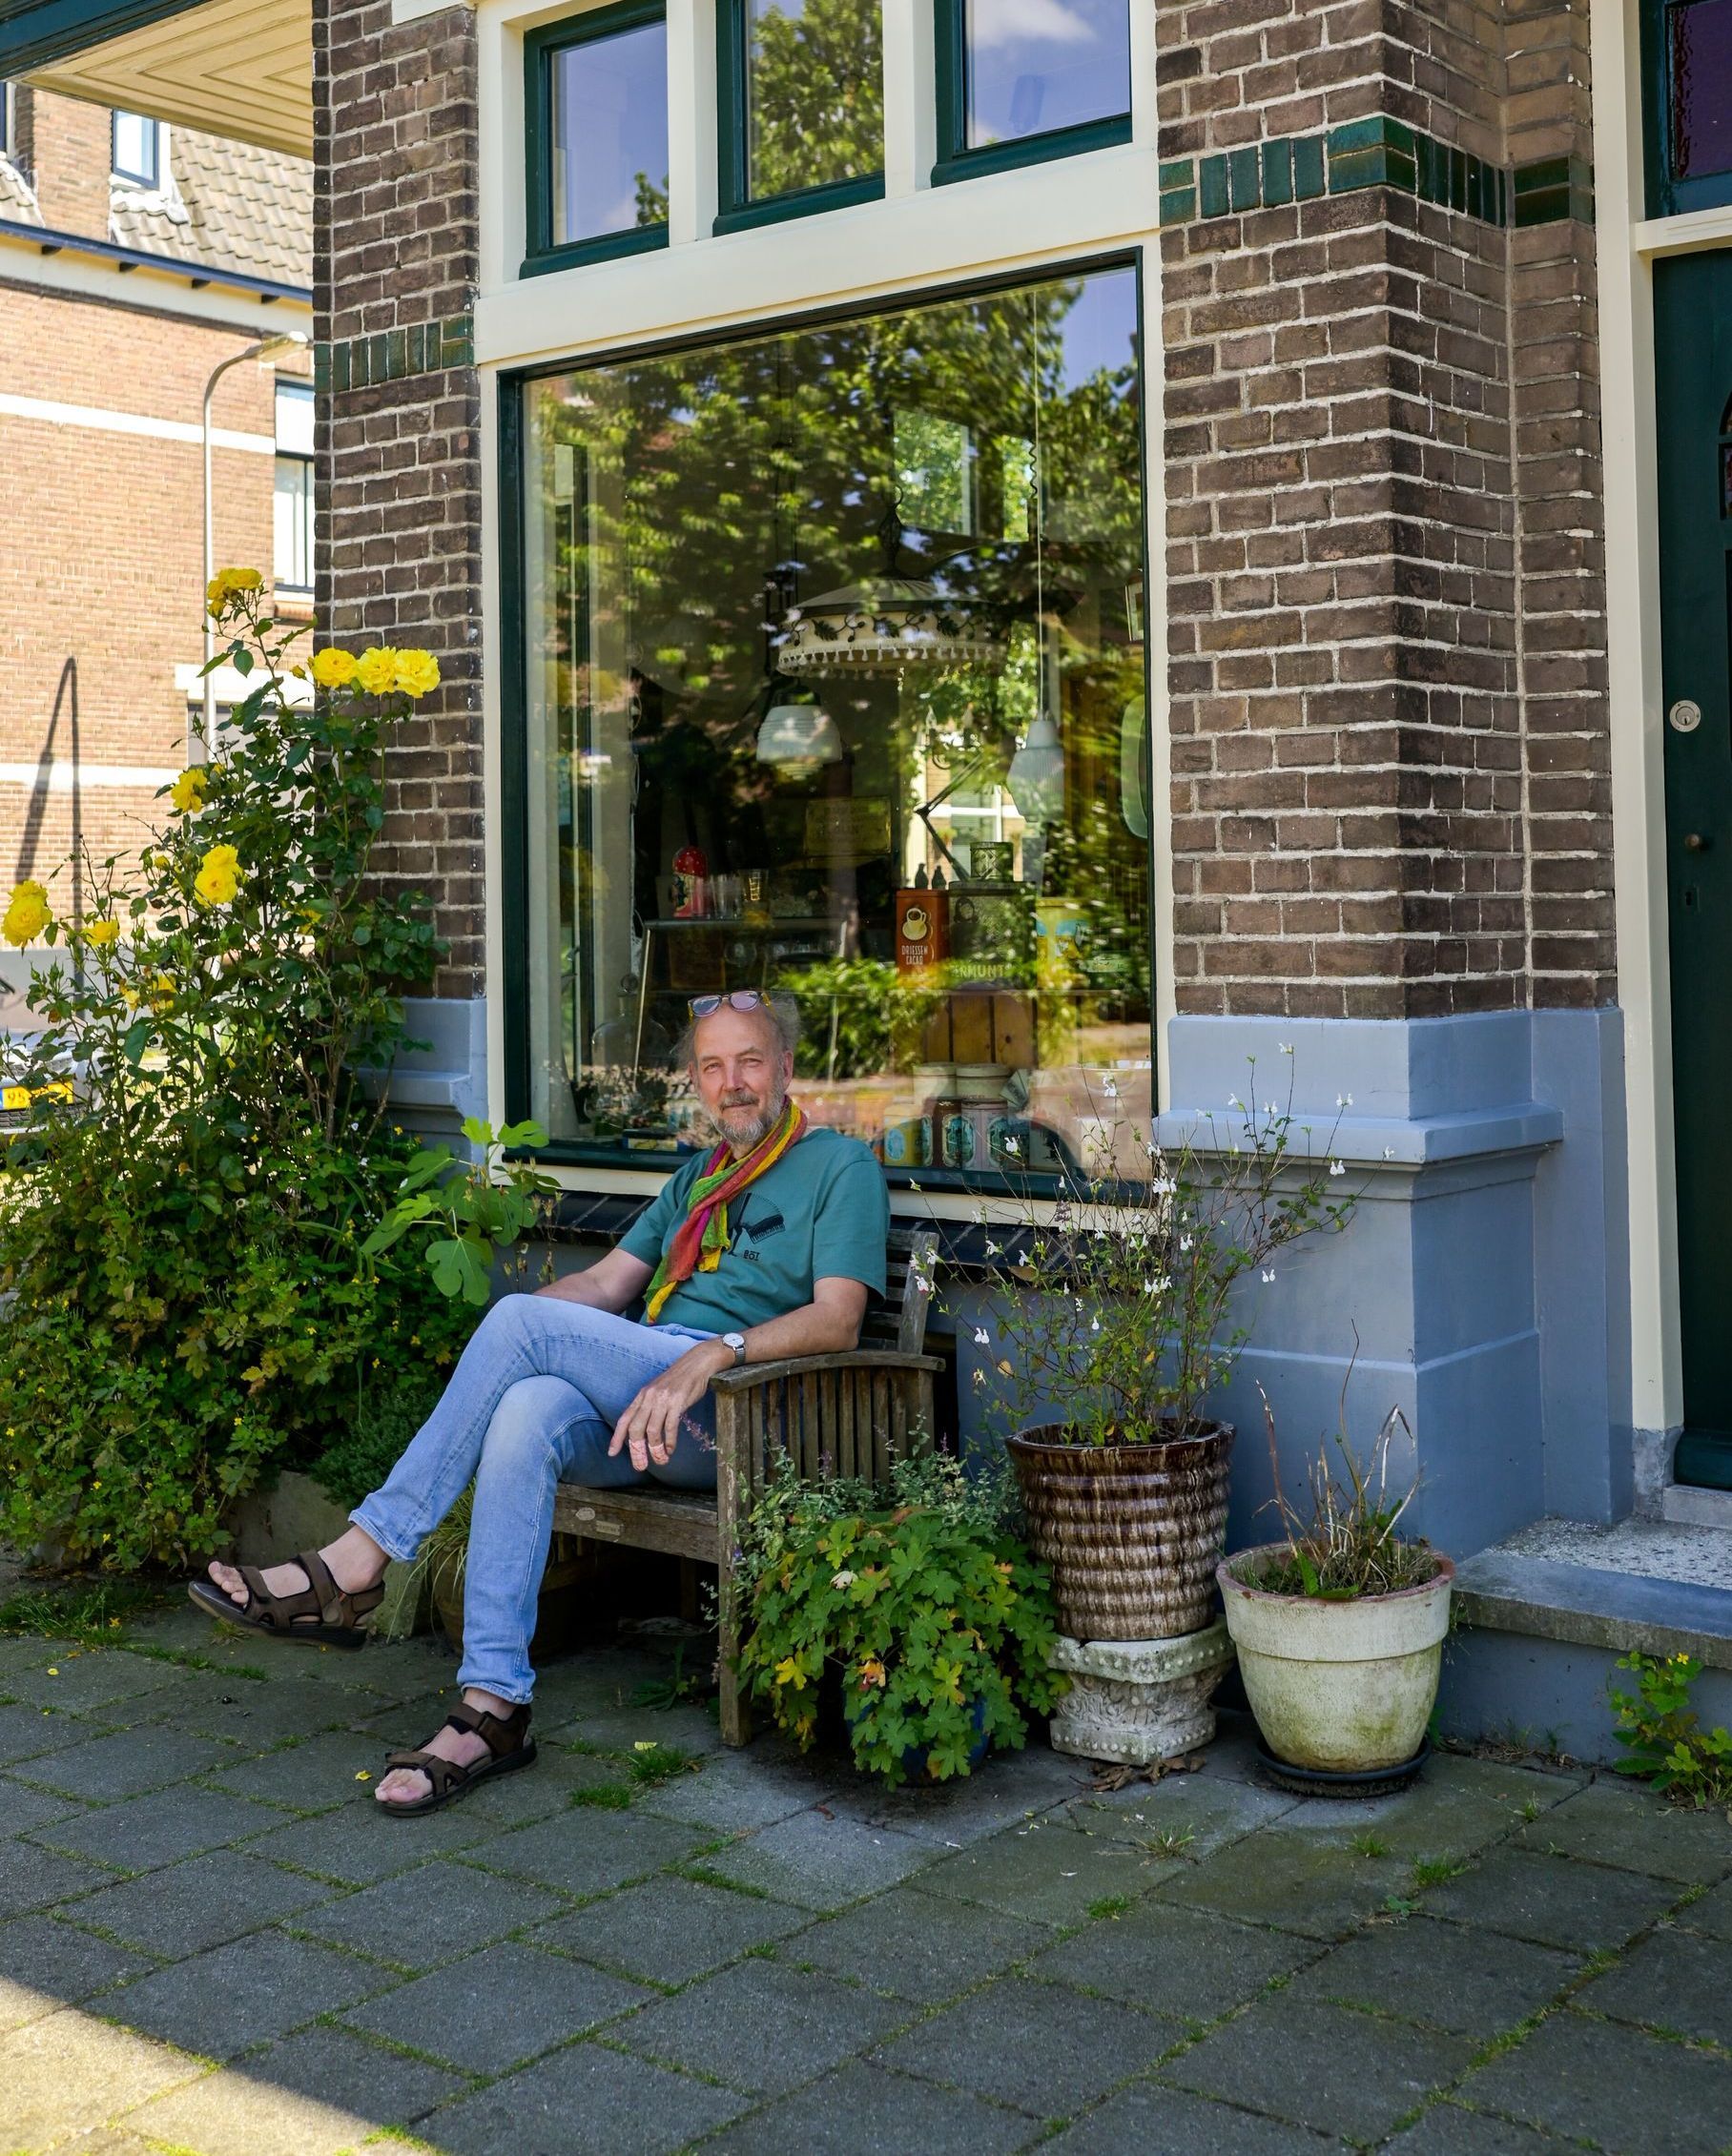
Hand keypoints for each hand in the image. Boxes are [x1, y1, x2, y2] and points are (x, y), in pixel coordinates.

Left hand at [609, 1340, 731, 1470]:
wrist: (696, 1364)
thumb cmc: (677, 1381)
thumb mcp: (657, 1392)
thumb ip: (648, 1407)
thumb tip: (642, 1430)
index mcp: (642, 1396)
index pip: (624, 1419)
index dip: (617, 1438)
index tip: (612, 1453)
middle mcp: (649, 1398)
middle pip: (636, 1429)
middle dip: (636, 1450)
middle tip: (640, 1466)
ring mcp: (662, 1399)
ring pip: (652, 1431)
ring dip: (655, 1449)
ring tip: (660, 1460)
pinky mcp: (677, 1402)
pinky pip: (670, 1427)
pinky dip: (669, 1442)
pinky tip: (671, 1449)